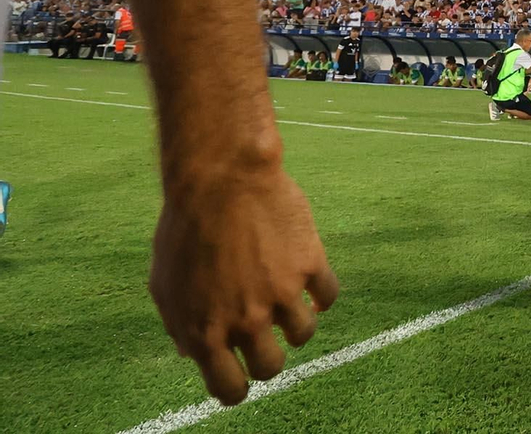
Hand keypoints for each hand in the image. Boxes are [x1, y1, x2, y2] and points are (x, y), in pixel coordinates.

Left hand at [149, 164, 337, 404]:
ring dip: (296, 323)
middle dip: (268, 356)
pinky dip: (321, 294)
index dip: (236, 387)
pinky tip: (309, 282)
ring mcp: (281, 293)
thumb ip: (180, 324)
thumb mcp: (165, 284)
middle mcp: (245, 320)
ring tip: (287, 300)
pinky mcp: (310, 264)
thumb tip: (194, 352)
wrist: (220, 178)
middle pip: (271, 367)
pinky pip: (327, 295)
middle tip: (266, 335)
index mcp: (205, 331)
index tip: (242, 375)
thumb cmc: (184, 227)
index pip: (229, 389)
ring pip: (304, 334)